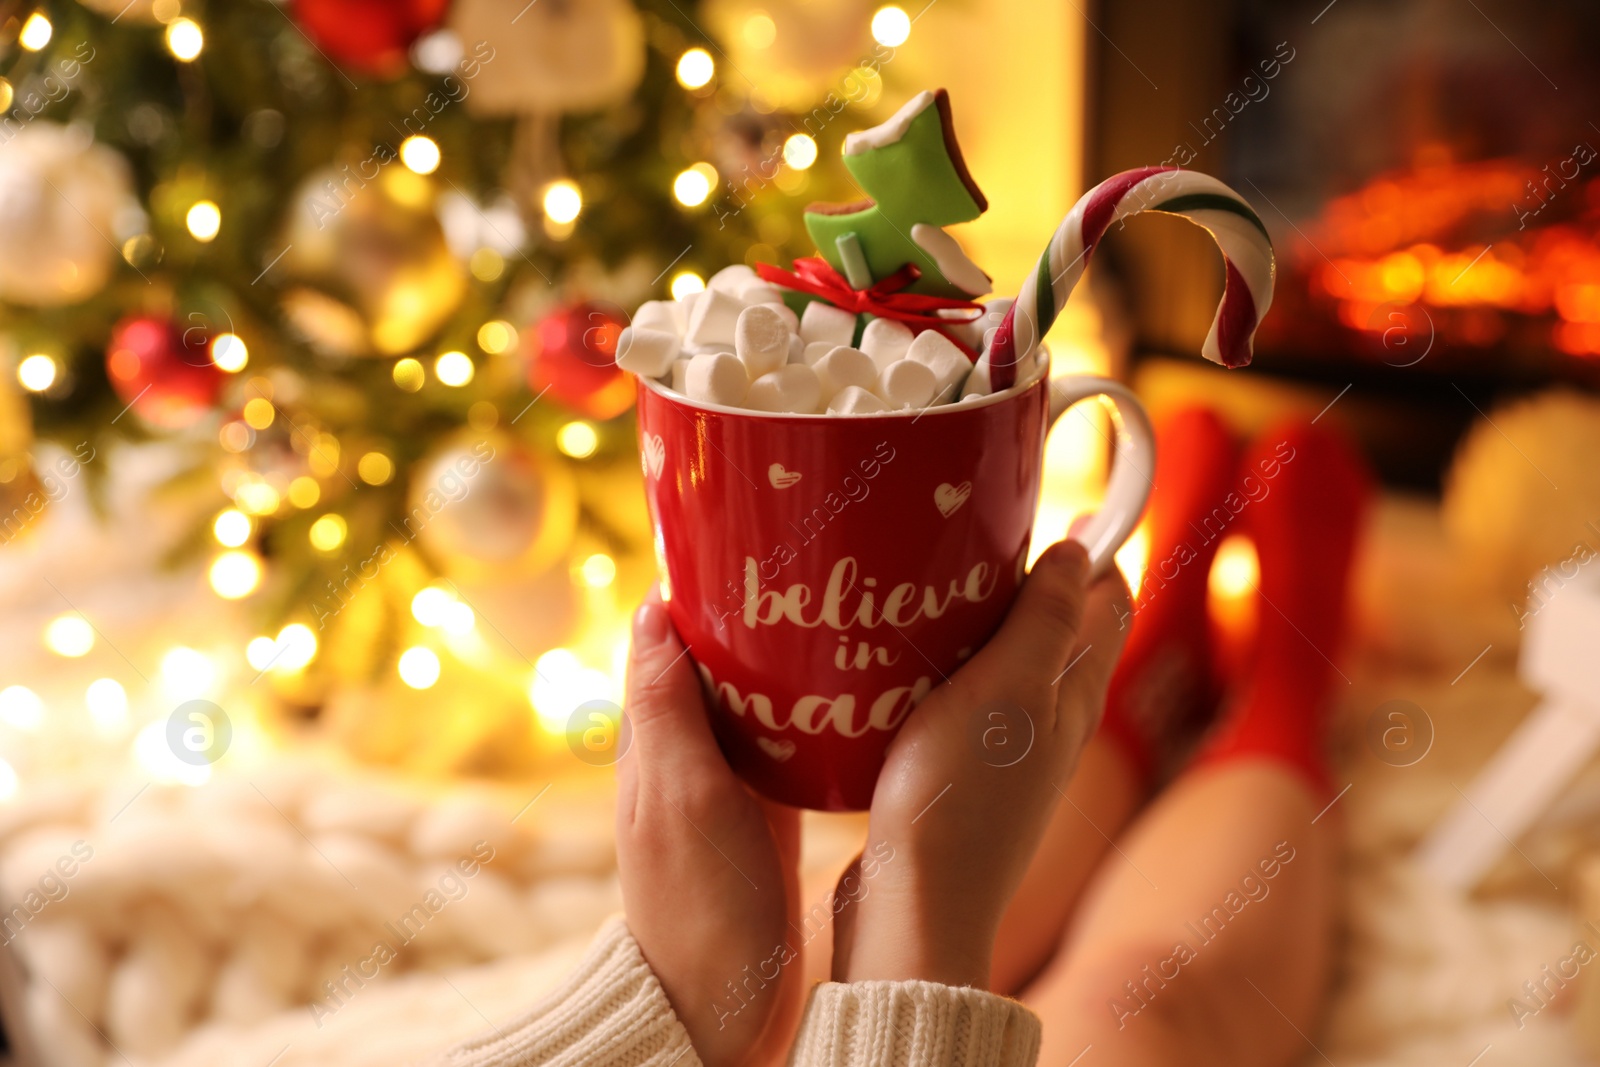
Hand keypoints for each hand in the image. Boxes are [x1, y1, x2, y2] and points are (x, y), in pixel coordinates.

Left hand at [615, 591, 803, 1066]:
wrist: (722, 1009)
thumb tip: (651, 608)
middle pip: (711, 661)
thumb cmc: (699, 908)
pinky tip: (848, 694)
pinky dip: (804, 709)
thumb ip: (666, 711)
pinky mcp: (761, 813)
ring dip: (780, 657)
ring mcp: (724, 786)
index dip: (694, 587)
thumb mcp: (683, 799)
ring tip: (836, 610)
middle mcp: (684, 758)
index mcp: (654, 746)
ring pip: (749, 698)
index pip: (662, 640)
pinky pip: (780, 741)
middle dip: (750, 612)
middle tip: (811, 565)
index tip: (743, 539)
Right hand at [833, 540, 1130, 987]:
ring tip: (938, 585)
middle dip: (1040, 580)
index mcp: (1075, 696)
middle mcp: (1051, 726)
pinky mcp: (959, 780)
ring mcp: (1006, 757)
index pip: (1108, 605)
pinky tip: (905, 665)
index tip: (1064, 502)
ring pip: (1011, 669)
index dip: (1096, 550)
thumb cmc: (961, 796)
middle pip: (1061, 634)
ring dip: (988, 624)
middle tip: (987, 532)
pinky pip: (967, 706)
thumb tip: (1077, 552)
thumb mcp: (1009, 689)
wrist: (911, 906)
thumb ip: (1045, 621)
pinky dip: (950, 671)